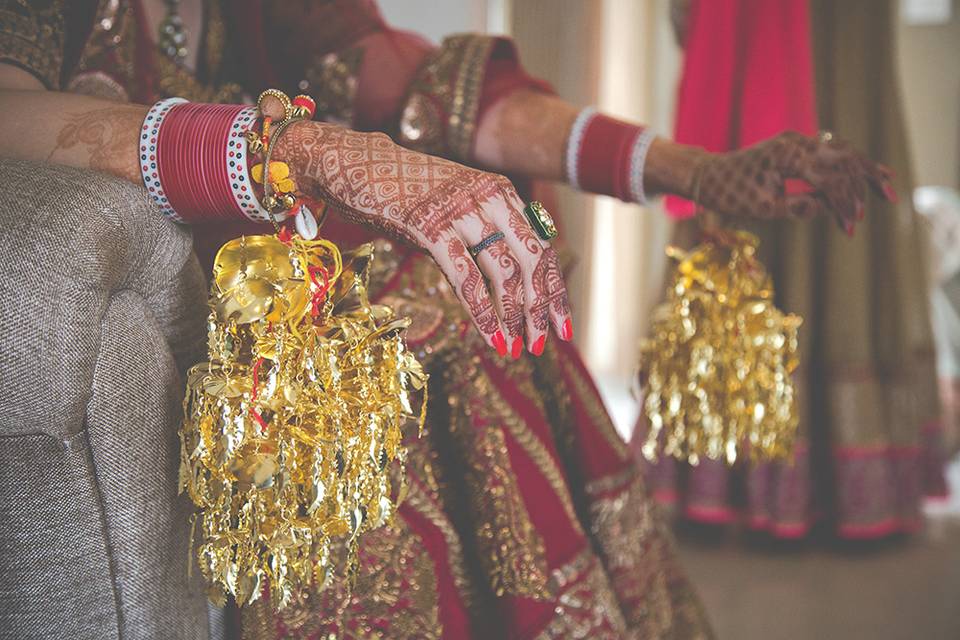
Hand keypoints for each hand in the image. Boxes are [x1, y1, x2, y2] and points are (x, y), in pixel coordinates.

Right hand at [274, 120, 571, 356]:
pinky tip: (488, 335)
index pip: (543, 246)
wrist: (360, 163)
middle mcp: (490, 197)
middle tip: (539, 344)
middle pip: (532, 260)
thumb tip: (512, 287)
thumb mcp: (458, 209)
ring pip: (504, 271)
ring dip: (512, 315)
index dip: (555, 290)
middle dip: (540, 308)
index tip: (563, 326)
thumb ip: (485, 236)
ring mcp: (462, 210)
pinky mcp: (431, 225)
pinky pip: (465, 276)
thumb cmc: (408, 193)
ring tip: (513, 347)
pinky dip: (481, 311)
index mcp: (502, 193)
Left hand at [696, 131, 896, 233]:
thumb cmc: (732, 195)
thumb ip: (800, 206)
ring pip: (838, 151)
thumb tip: (832, 208)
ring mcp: (795, 141)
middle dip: (869, 178)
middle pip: (844, 157)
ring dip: (863, 168)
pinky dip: (846, 164)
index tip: (850, 227)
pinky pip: (826, 152)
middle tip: (892, 197)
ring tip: (886, 184)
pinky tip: (864, 172)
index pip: (830, 179)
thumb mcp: (765, 208)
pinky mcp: (793, 146)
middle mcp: (796, 142)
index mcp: (788, 157)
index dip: (844, 204)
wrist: (709, 175)